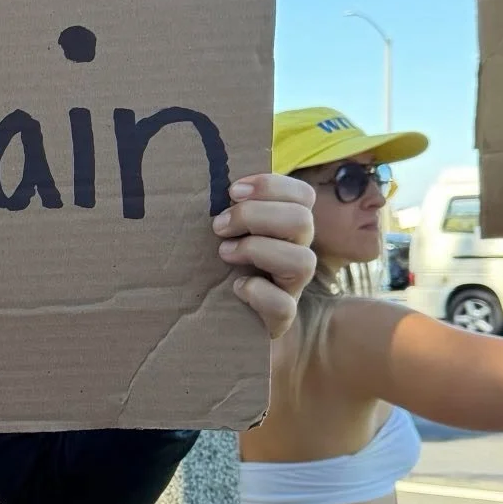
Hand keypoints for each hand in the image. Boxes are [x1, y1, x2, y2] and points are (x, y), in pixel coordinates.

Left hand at [212, 173, 314, 338]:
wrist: (224, 323)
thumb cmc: (220, 267)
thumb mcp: (225, 234)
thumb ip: (226, 210)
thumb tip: (199, 179)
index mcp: (287, 227)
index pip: (302, 195)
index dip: (271, 186)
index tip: (232, 190)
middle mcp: (297, 253)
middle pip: (302, 221)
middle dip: (255, 216)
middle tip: (218, 226)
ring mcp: (293, 287)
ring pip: (303, 261)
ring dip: (258, 250)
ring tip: (224, 254)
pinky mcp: (281, 319)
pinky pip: (284, 306)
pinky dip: (259, 293)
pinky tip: (237, 288)